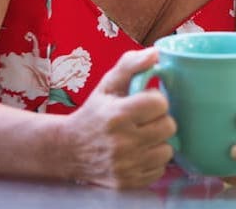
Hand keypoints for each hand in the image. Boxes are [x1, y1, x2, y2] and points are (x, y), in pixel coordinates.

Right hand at [63, 48, 175, 188]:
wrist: (68, 149)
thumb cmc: (93, 113)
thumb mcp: (107, 84)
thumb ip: (131, 64)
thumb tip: (156, 53)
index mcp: (118, 115)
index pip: (160, 104)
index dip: (156, 100)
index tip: (145, 102)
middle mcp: (122, 143)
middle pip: (168, 126)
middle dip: (159, 120)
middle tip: (145, 120)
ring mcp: (125, 165)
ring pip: (167, 150)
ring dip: (158, 142)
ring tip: (143, 136)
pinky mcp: (127, 182)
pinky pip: (159, 170)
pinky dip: (153, 160)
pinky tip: (139, 152)